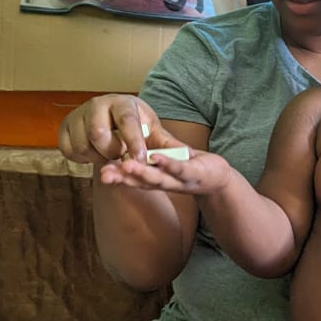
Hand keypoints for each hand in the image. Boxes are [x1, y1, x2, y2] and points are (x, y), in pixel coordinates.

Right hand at [59, 94, 164, 164]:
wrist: (110, 119)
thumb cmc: (136, 126)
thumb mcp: (152, 131)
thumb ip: (166, 143)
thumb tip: (187, 154)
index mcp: (123, 103)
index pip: (126, 121)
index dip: (132, 142)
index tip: (140, 159)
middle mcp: (98, 104)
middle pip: (99, 134)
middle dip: (111, 151)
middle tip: (119, 154)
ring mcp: (78, 114)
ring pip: (83, 145)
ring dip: (97, 157)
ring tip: (107, 153)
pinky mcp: (63, 127)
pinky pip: (69, 151)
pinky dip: (82, 159)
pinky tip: (93, 153)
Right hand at [98, 147, 233, 196]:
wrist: (220, 179)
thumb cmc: (192, 168)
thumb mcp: (168, 160)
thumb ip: (151, 154)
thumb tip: (131, 138)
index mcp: (156, 178)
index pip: (133, 178)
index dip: (117, 175)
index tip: (100, 169)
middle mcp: (165, 183)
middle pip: (140, 182)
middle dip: (122, 178)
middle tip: (103, 175)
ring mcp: (180, 180)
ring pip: (157, 178)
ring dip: (142, 173)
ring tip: (126, 166)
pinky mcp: (195, 174)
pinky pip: (179, 169)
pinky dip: (168, 164)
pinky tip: (156, 157)